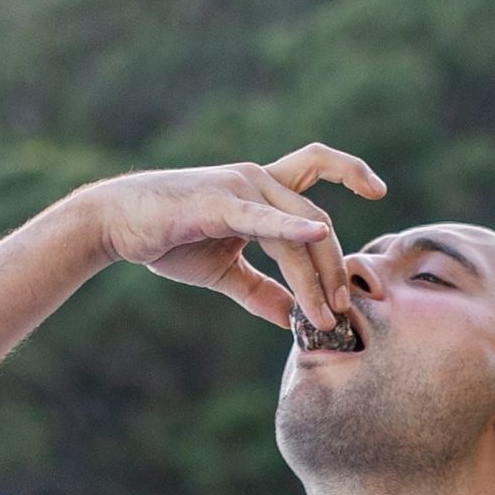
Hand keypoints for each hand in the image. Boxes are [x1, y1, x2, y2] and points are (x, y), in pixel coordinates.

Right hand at [67, 145, 386, 332]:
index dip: (351, 174)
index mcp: (260, 189)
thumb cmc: (167, 239)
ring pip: (300, 231)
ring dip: (316, 276)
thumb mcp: (223, 272)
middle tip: (342, 311)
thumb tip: (290, 320)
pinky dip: (291, 228)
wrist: (115, 225)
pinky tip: (317, 236)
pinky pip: (263, 218)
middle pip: (318, 223)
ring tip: (325, 315)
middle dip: (335, 270)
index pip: (316, 178)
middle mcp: (257, 179)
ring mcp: (239, 187)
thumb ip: (260, 291)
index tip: (379, 192)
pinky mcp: (218, 203)